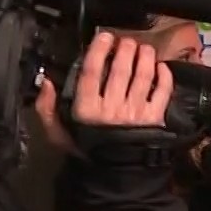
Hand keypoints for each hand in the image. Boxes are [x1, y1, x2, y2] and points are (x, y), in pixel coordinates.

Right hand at [36, 32, 174, 155]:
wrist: (115, 174)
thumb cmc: (86, 149)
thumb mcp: (58, 133)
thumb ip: (47, 108)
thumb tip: (46, 82)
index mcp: (87, 109)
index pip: (90, 73)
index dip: (97, 50)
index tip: (104, 36)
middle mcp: (112, 108)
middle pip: (119, 70)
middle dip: (125, 49)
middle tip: (127, 40)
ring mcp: (136, 113)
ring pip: (143, 76)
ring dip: (145, 57)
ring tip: (144, 48)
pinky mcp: (155, 119)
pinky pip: (163, 92)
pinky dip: (164, 76)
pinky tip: (162, 66)